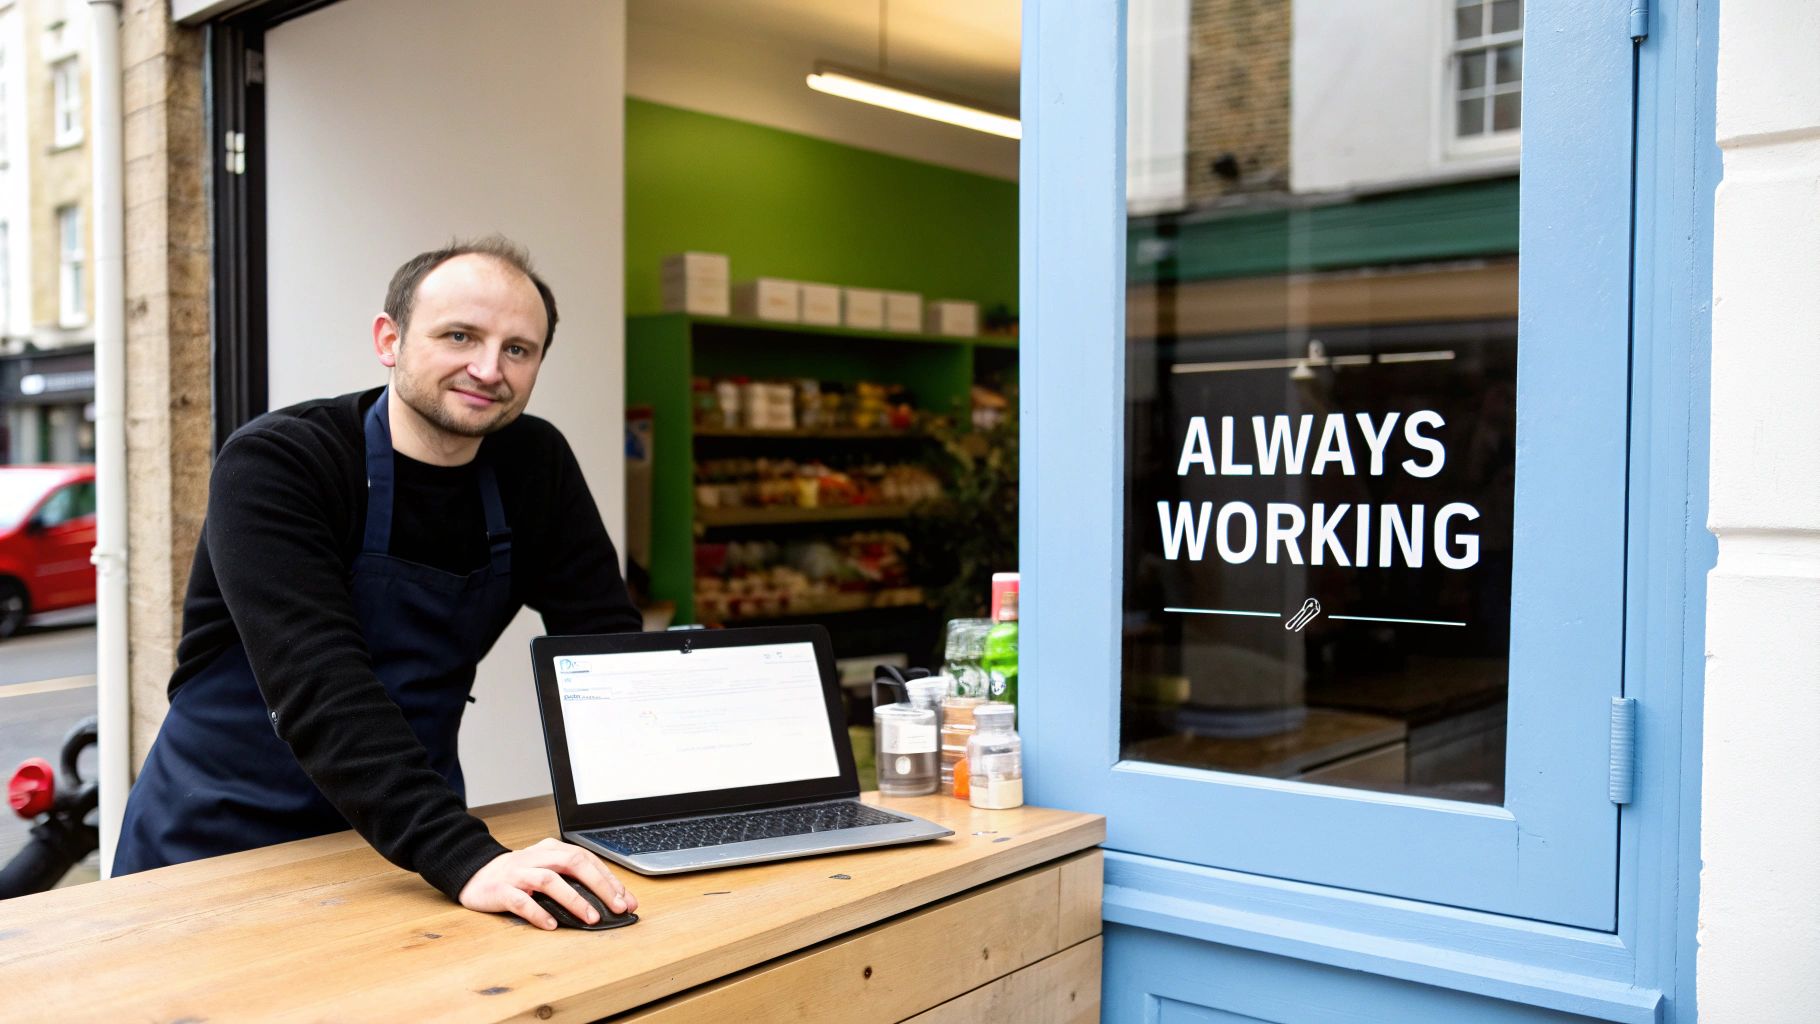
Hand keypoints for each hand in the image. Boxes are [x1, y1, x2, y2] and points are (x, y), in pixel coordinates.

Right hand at [457, 838, 638, 929]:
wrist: (476, 874)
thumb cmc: (520, 875)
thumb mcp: (548, 870)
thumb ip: (575, 881)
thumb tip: (610, 900)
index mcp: (552, 849)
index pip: (587, 859)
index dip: (609, 879)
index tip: (627, 900)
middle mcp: (537, 857)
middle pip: (574, 863)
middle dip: (600, 885)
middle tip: (617, 907)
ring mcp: (519, 873)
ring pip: (549, 880)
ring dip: (574, 899)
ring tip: (591, 918)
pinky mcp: (501, 890)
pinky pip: (521, 901)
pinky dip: (538, 913)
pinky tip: (552, 925)